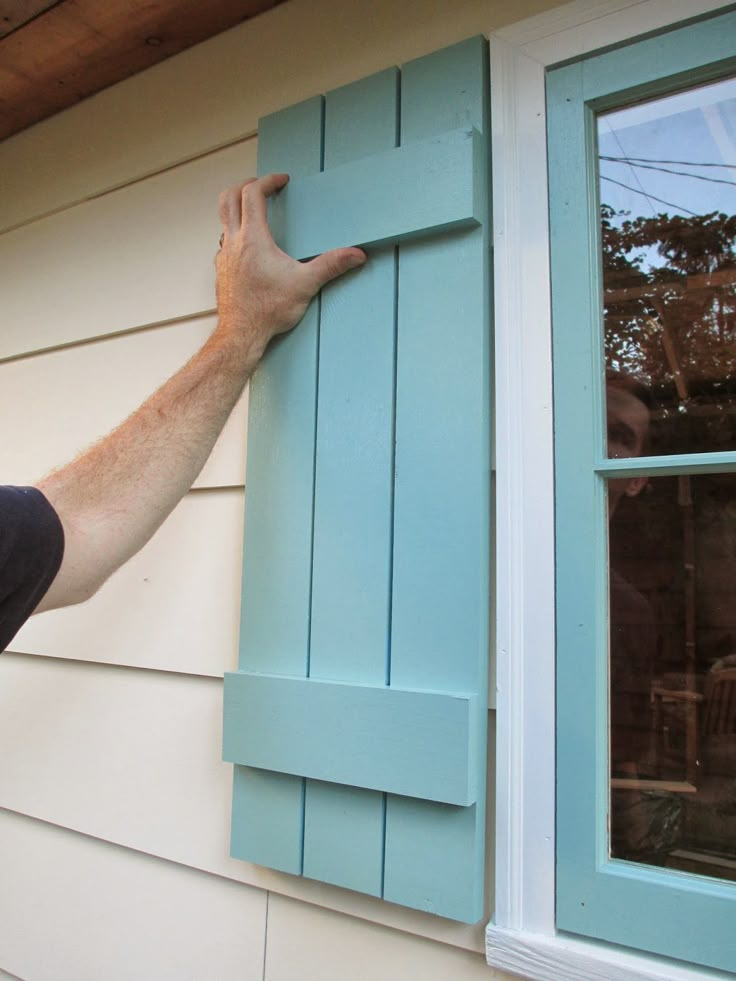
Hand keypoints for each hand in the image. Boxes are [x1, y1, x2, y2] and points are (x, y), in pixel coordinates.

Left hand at [215, 174, 365, 356]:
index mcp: (254, 238)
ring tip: (253, 210)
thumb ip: (331, 265)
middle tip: (262, 186)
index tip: (281, 181)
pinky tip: (247, 245)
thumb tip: (356, 255)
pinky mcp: (221, 270)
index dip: (268, 180)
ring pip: (222, 218)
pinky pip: (224, 241)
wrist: (242, 334)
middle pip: (229, 197)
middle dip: (245, 185)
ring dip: (236, 207)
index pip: (253, 193)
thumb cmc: (268, 310)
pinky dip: (234, 232)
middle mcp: (234, 242)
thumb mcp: (305, 284)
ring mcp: (224, 256)